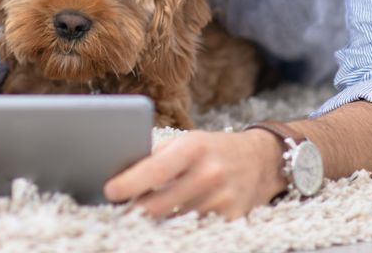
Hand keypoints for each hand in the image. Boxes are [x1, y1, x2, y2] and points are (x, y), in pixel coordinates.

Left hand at [103, 129, 286, 219]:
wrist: (261, 160)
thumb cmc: (214, 149)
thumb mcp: (188, 141)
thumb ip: (158, 156)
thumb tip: (122, 174)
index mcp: (194, 148)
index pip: (156, 169)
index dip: (130, 183)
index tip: (110, 191)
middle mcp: (209, 173)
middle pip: (159, 205)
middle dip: (135, 210)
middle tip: (121, 210)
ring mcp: (221, 199)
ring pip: (173, 221)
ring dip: (158, 220)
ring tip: (147, 212)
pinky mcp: (231, 219)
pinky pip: (193, 230)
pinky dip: (181, 226)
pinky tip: (177, 218)